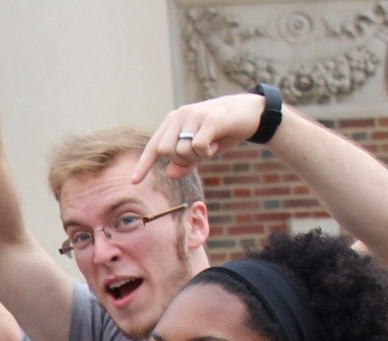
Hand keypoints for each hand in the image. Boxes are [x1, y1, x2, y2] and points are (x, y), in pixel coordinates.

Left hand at [132, 92, 264, 183]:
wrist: (253, 113)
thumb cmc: (224, 132)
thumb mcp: (203, 150)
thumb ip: (186, 161)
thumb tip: (170, 173)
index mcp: (173, 121)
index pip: (154, 146)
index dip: (144, 164)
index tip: (134, 181)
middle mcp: (179, 116)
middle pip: (166, 151)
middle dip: (182, 160)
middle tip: (200, 154)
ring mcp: (193, 116)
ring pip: (181, 151)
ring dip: (197, 156)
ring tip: (211, 146)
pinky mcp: (209, 119)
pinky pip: (197, 147)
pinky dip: (207, 152)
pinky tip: (217, 145)